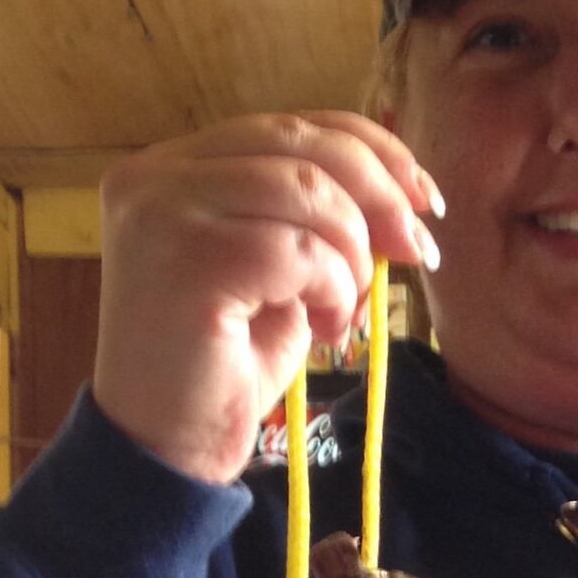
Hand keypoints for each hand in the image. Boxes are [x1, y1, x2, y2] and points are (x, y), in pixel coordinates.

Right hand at [90, 112, 443, 485]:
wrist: (164, 451)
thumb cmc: (221, 371)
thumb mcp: (278, 277)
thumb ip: (313, 221)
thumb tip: (403, 196)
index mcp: (172, 168)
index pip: (288, 126)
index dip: (370, 152)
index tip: (423, 197)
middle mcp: (155, 177)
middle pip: (301, 144)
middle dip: (381, 194)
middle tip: (418, 250)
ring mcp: (162, 213)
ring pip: (306, 191)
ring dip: (352, 254)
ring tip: (342, 308)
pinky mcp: (185, 260)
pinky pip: (297, 248)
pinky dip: (332, 288)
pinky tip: (323, 329)